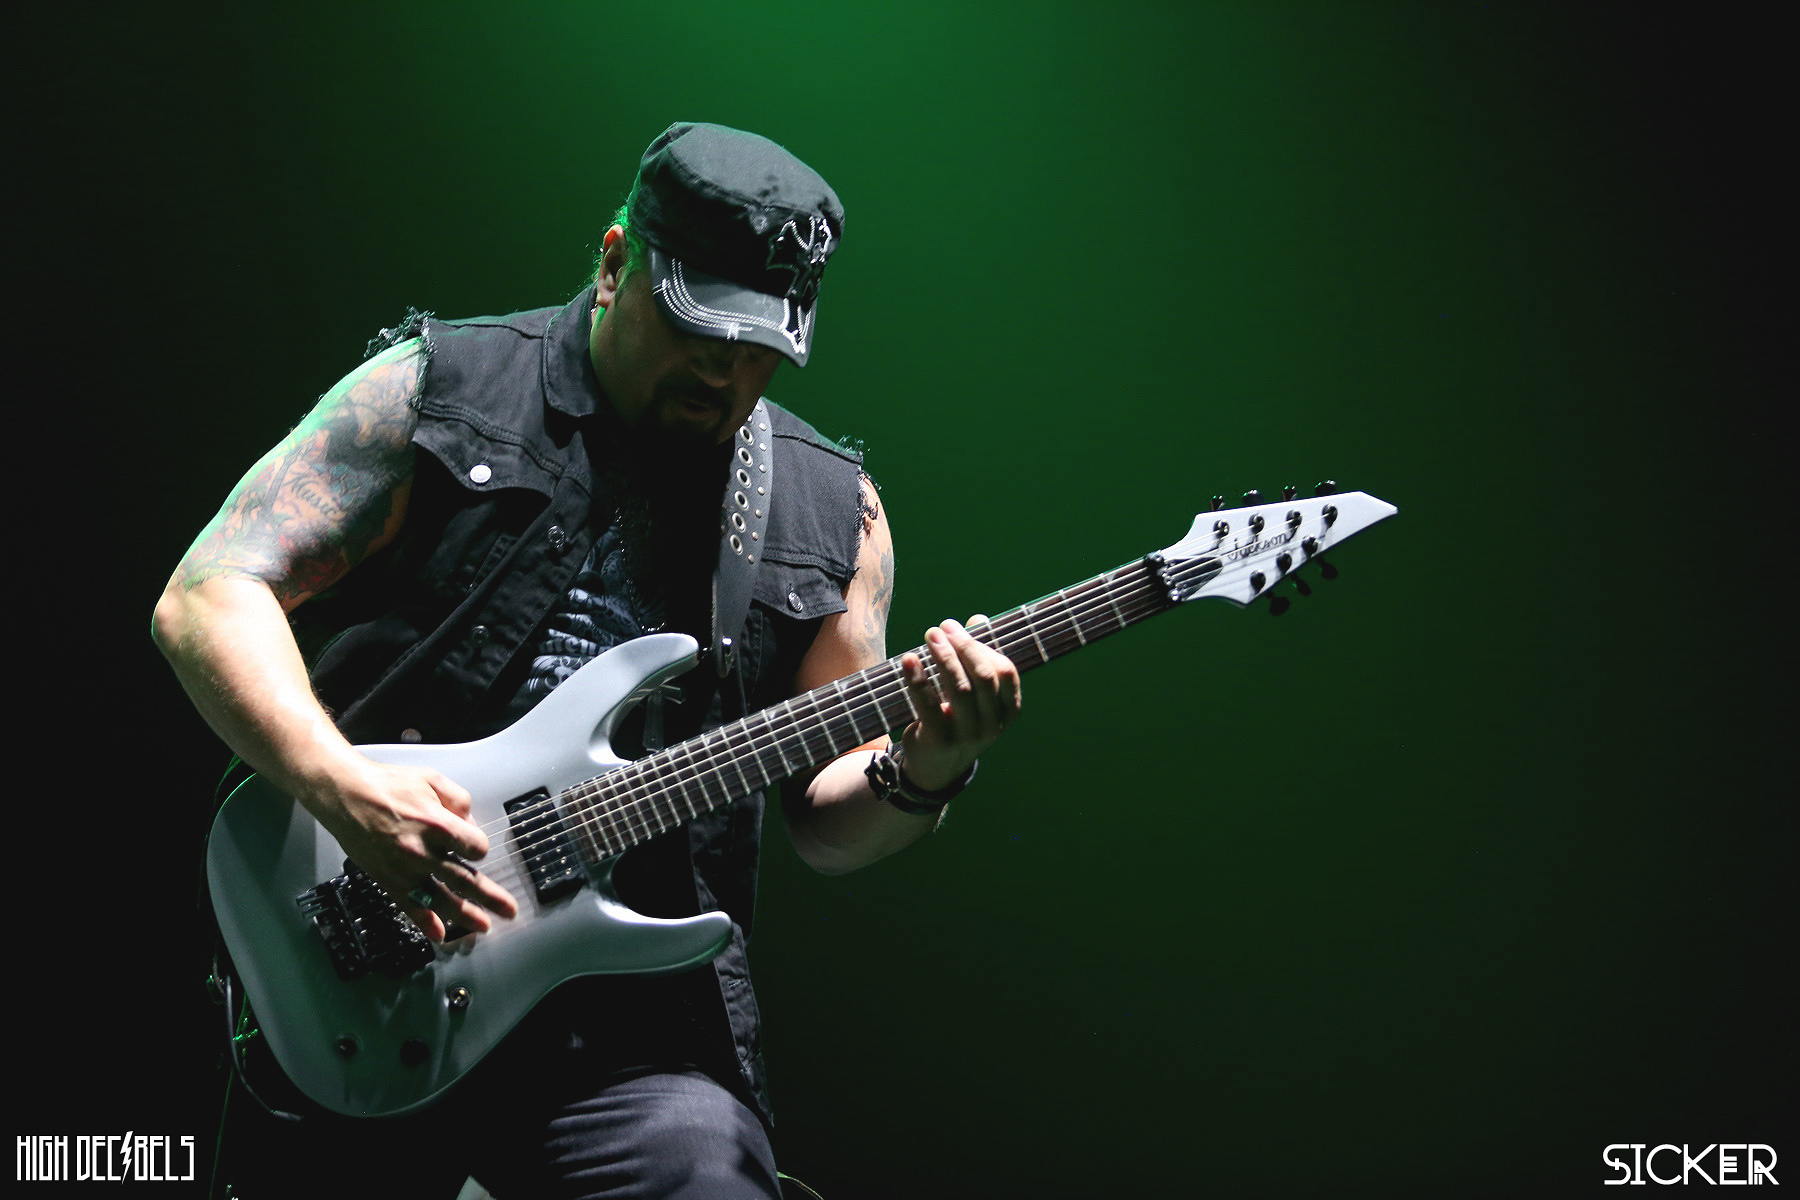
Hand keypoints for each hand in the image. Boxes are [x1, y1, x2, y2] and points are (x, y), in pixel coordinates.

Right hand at [303, 757, 518, 940]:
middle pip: (464, 879)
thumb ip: (458, 800)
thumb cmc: (387, 784)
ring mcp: (404, 869)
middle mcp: (422, 851)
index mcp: (436, 823)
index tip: (475, 848)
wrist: (345, 794)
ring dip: (465, 915)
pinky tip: (438, 934)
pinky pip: (409, 905)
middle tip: (508, 910)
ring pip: (441, 898)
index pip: (475, 847)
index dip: (479, 848)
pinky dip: (425, 922)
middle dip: (490, 897)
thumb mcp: (432, 779)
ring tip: (483, 926)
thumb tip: (469, 823)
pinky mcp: (387, 879)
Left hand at [897, 616, 1021, 790]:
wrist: (935, 768)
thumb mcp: (973, 695)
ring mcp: (968, 736)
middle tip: (941, 627)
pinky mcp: (940, 741)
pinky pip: (929, 706)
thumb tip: (978, 620)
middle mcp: (993, 726)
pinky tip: (908, 660)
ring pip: (959, 690)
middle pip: (983, 678)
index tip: (960, 626)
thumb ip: (977, 657)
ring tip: (929, 636)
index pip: (1005, 672)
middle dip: (963, 647)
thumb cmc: (957, 719)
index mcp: (1009, 711)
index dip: (983, 646)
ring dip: (943, 657)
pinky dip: (918, 680)